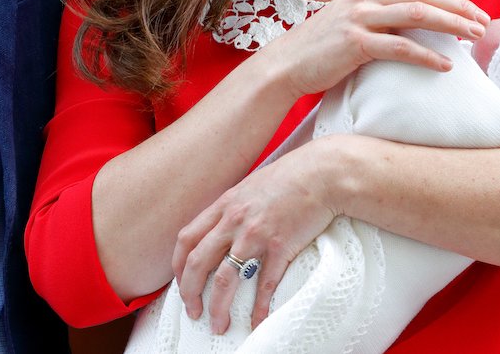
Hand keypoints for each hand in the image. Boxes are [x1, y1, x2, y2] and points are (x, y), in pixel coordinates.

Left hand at [172, 136, 346, 333]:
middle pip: (197, 262)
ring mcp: (255, 235)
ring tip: (219, 325)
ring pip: (225, 278)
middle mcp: (233, 221)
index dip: (178, 266)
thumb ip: (233, 208)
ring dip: (218, 306)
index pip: (186, 239)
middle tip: (193, 312)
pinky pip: (264, 284)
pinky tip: (256, 322)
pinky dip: (258, 308)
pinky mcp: (280, 247)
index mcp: (223, 206)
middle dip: (190, 292)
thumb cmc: (288, 178)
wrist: (321, 173)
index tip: (182, 284)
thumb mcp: (249, 187)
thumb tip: (222, 229)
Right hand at [267, 0, 489, 98]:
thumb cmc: (326, 44)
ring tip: (474, 38)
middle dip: (460, 9)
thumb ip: (391, 3)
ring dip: (452, 26)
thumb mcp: (359, 15)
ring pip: (418, 14)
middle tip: (485, 24)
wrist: (288, 62)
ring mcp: (359, 16)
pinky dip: (428, 55)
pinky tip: (446, 64)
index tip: (477, 12)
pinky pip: (401, 46)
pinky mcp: (355, 42)